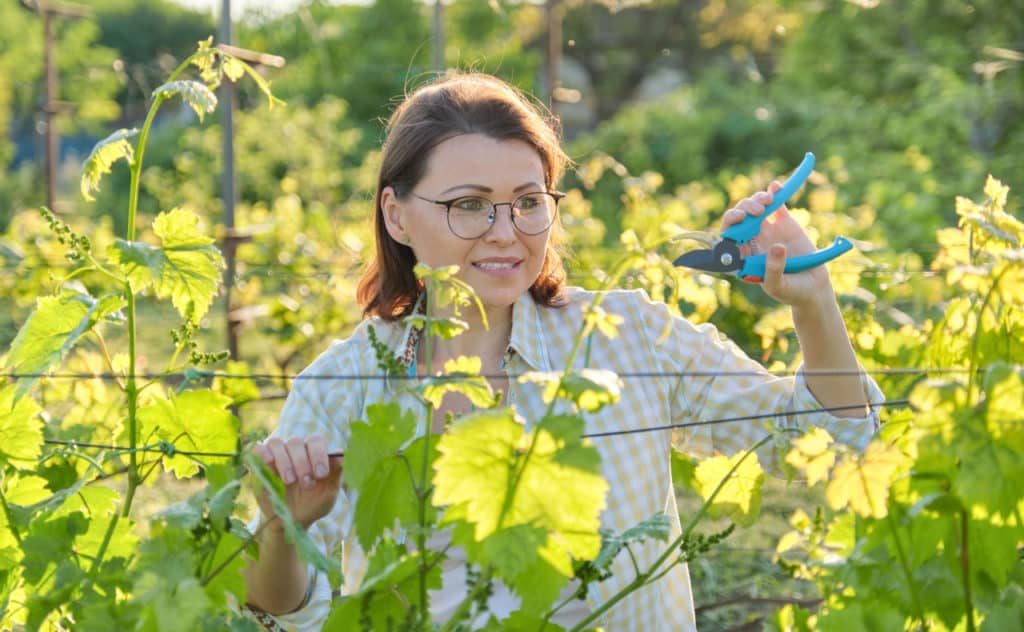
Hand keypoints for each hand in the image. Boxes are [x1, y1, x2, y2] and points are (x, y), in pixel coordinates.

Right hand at [252, 435, 342, 530]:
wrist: (291, 522)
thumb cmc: (313, 505)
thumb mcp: (328, 493)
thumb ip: (336, 474)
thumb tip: (342, 455)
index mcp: (313, 453)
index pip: (316, 440)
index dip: (319, 454)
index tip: (321, 474)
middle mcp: (295, 450)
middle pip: (296, 442)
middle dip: (302, 463)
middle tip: (306, 484)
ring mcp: (276, 455)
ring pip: (277, 444)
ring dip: (284, 462)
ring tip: (289, 481)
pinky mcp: (260, 464)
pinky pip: (258, 449)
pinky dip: (263, 453)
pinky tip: (269, 463)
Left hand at [720, 180, 831, 308]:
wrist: (813, 287)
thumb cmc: (791, 291)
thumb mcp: (778, 286)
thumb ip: (773, 270)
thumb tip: (776, 247)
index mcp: (744, 255)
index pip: (729, 236)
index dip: (730, 225)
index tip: (739, 219)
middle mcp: (752, 240)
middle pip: (740, 219)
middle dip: (743, 209)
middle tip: (757, 211)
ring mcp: (768, 230)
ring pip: (755, 209)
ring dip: (757, 200)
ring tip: (767, 201)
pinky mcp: (785, 224)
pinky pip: (777, 206)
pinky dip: (775, 194)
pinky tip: (775, 186)